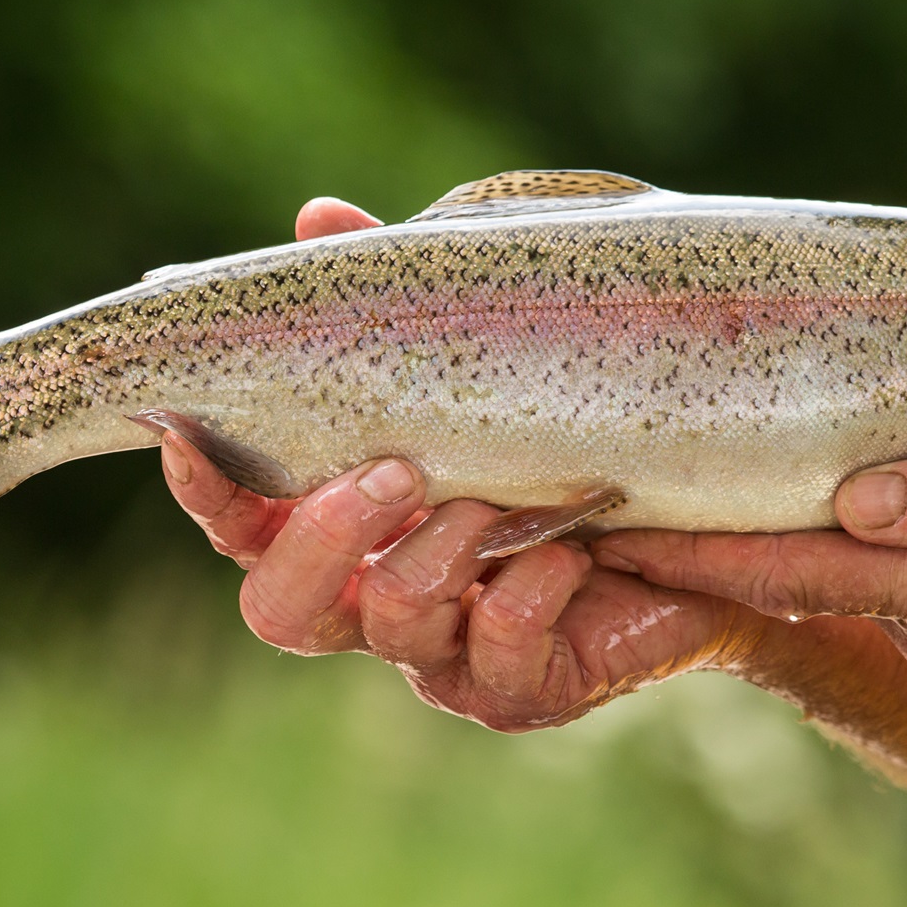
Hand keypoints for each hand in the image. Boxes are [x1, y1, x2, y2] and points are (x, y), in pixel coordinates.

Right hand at [158, 196, 763, 730]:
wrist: (718, 530)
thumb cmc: (578, 435)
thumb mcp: (494, 352)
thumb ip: (401, 300)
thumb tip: (318, 218)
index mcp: (349, 522)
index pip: (242, 523)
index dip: (205, 490)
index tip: (187, 430)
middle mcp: (378, 594)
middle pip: (282, 609)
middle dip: (322, 539)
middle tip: (391, 471)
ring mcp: (448, 652)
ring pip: (389, 625)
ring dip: (434, 556)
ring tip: (494, 505)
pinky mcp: (523, 687)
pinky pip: (498, 656)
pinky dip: (524, 595)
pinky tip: (565, 550)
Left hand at [594, 447, 906, 767]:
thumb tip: (859, 496)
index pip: (792, 571)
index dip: (689, 546)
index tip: (595, 523)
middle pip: (810, 584)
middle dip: (719, 544)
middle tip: (622, 492)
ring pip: (874, 595)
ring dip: (822, 548)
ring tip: (766, 472)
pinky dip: (904, 574)